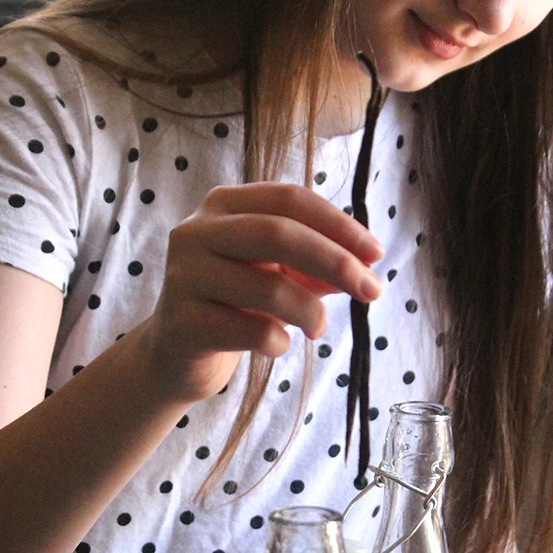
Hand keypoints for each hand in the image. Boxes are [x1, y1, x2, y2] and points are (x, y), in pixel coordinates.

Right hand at [139, 182, 382, 402]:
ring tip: (318, 328)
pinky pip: (250, 331)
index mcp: (223, 205)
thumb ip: (317, 264)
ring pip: (267, 287)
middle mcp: (196, 231)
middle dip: (335, 262)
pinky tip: (279, 345)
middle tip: (371, 291)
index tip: (376, 254)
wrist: (176, 353)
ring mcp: (184, 276)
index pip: (290, 199)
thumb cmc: (235, 304)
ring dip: (311, 311)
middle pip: (279, 233)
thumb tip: (366, 265)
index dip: (339, 224)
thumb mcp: (278, 274)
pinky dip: (279, 341)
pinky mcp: (182, 323)